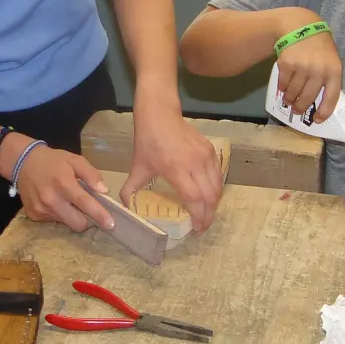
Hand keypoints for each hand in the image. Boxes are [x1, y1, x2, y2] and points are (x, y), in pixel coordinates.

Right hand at [12, 142, 114, 232]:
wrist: (23, 162)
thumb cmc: (53, 161)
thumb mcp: (75, 160)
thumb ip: (91, 175)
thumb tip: (104, 191)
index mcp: (64, 184)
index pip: (85, 204)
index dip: (100, 215)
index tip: (110, 224)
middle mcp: (52, 200)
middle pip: (77, 223)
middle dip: (86, 219)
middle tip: (86, 209)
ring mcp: (41, 209)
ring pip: (66, 223)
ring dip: (71, 215)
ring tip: (66, 200)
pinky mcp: (34, 215)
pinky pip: (53, 221)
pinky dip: (58, 214)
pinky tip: (54, 201)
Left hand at [122, 107, 222, 231]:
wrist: (160, 114)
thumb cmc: (148, 141)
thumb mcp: (138, 166)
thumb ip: (131, 189)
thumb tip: (126, 207)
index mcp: (176, 169)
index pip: (195, 199)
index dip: (199, 217)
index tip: (196, 229)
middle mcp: (195, 163)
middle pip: (210, 196)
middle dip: (208, 215)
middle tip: (202, 227)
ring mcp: (205, 156)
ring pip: (217, 187)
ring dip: (214, 204)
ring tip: (206, 214)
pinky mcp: (210, 150)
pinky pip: (218, 175)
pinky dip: (216, 189)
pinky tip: (209, 196)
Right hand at [276, 29, 341, 119]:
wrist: (301, 27)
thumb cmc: (319, 48)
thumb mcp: (331, 61)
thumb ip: (327, 79)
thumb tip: (320, 104)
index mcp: (334, 71)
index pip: (331, 97)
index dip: (324, 111)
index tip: (317, 120)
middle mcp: (319, 70)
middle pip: (308, 98)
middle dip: (301, 108)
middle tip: (297, 110)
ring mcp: (302, 67)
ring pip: (294, 93)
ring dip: (290, 99)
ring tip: (289, 100)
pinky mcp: (287, 64)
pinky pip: (283, 83)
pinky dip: (283, 88)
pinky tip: (284, 86)